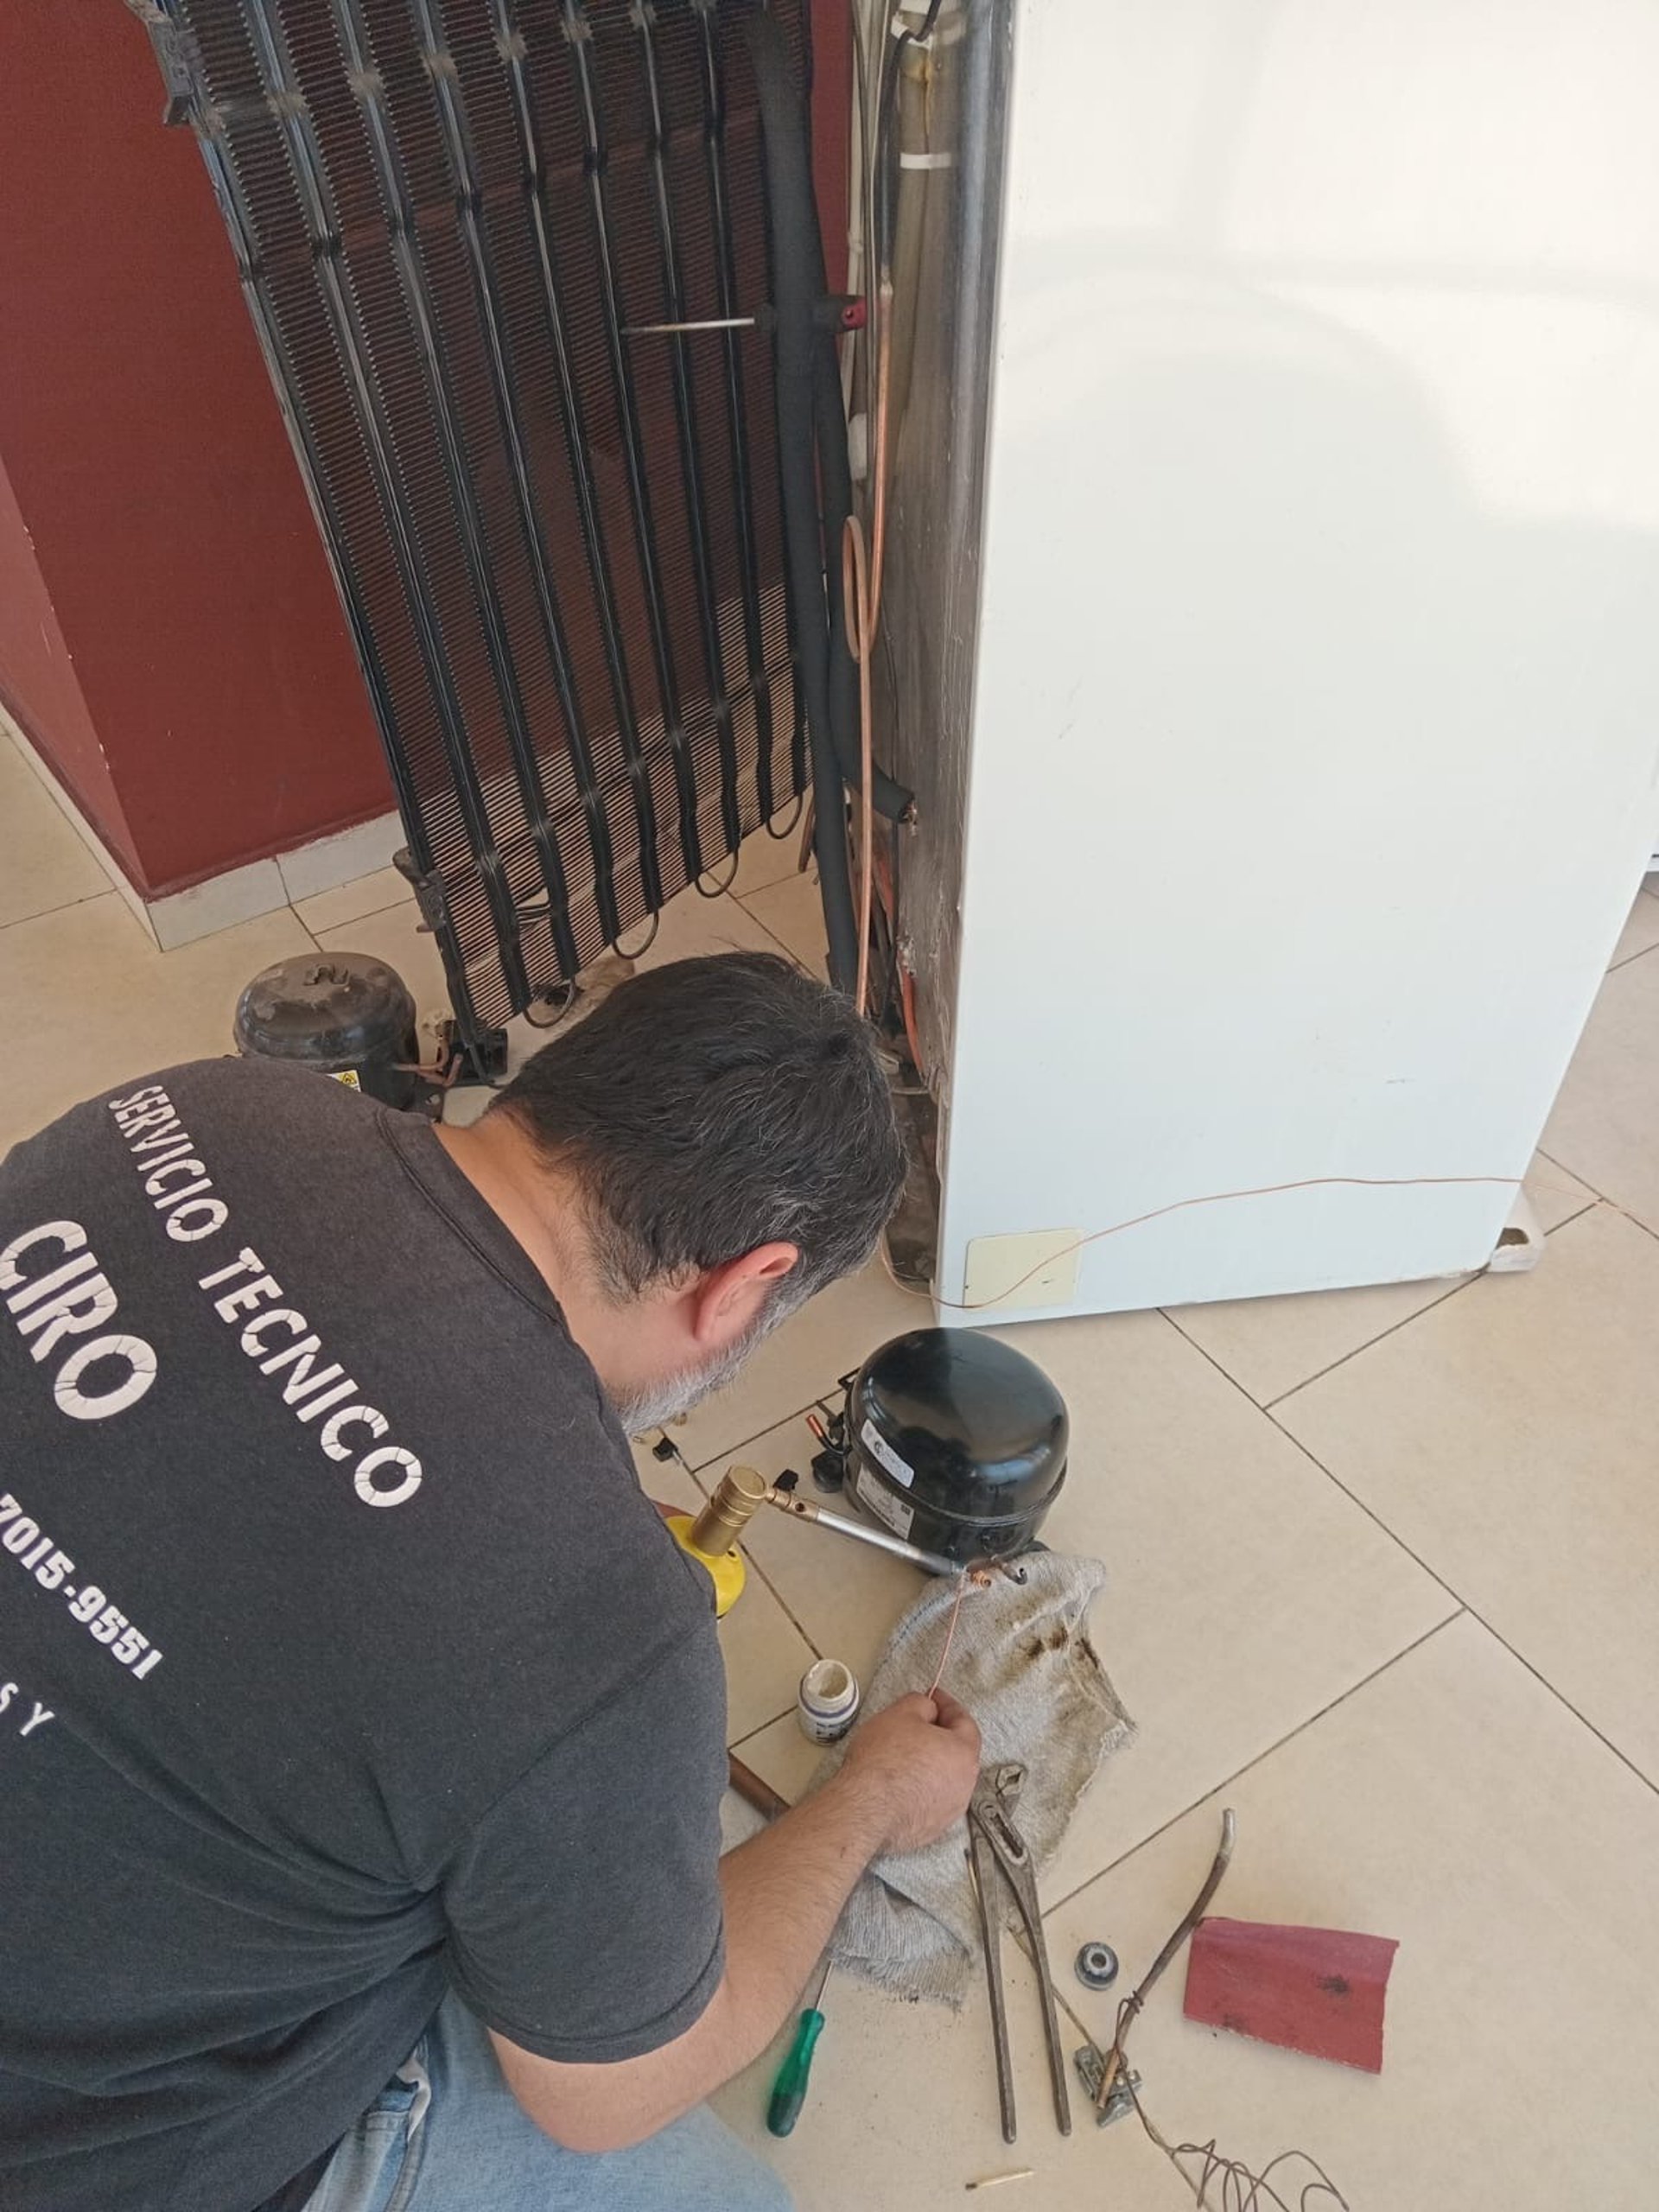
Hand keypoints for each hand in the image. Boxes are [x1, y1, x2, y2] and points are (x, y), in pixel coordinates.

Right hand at [840, 1689, 980, 1855]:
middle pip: (957, 1752)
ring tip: (903, 1757)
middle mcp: (964, 1785)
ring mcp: (949, 1810)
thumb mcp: (901, 1713)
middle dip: (939, 1736)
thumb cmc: (883, 1762)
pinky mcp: (932, 1828)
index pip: (963, 1721)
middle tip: (917, 1725)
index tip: (933, 1698)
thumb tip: (927, 1709)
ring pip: (945, 1779)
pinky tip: (899, 1783)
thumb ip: (922, 1704)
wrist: (864, 1809)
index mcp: (963, 1753)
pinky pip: (931, 1800)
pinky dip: (920, 1789)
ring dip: (930, 1765)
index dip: (946, 1705)